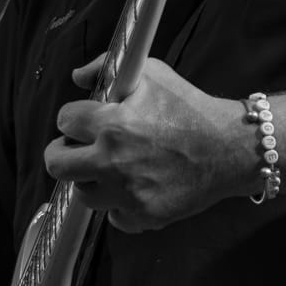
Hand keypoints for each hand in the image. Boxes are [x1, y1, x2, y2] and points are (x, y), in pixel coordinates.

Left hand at [42, 55, 252, 231]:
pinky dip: (119, 205)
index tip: (82, 120)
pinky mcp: (143, 216)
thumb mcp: (152, 74)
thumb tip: (78, 76)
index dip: (73, 117)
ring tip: (108, 167)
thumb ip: (108, 68)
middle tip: (73, 148)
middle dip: (60, 152)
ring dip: (90, 179)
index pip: (64, 120)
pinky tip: (132, 188)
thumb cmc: (190, 107)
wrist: (229, 149)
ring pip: (82, 193)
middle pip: (56, 164)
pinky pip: (113, 216)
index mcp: (112, 124)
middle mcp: (113, 162)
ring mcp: (127, 193)